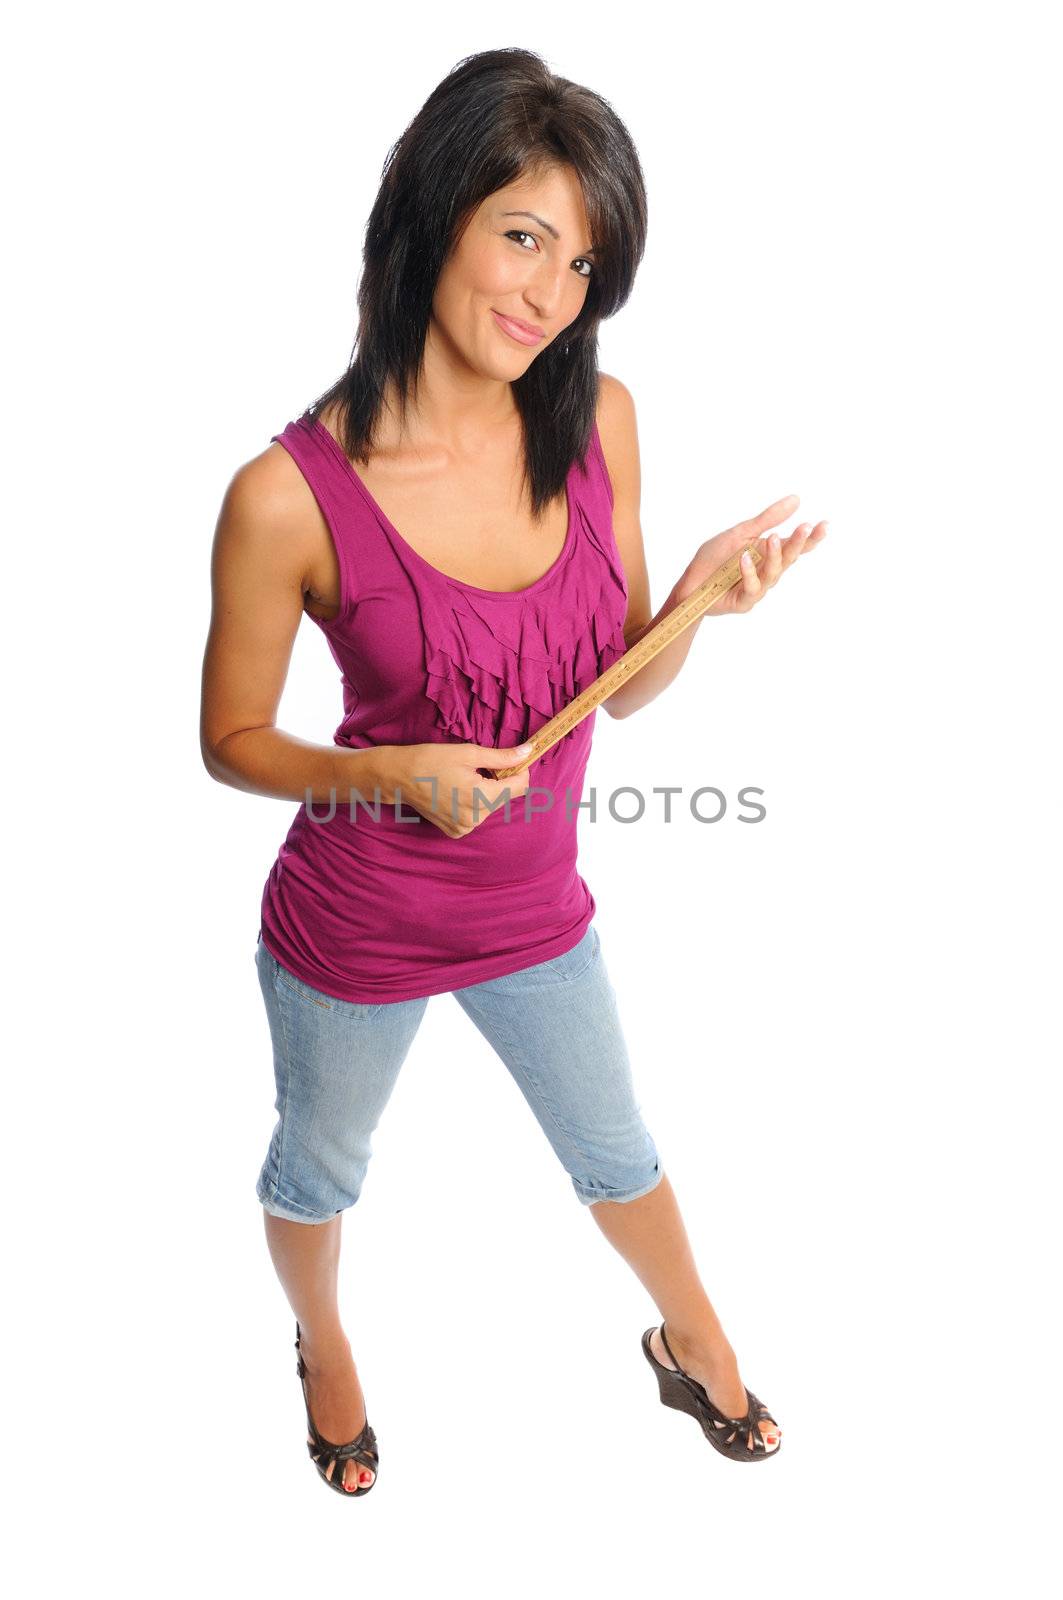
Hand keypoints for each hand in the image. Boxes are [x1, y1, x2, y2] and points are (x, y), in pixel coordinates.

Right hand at [378, 740, 535, 837]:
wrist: (399, 777)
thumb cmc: (432, 760)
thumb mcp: (469, 753)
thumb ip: (502, 757)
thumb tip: (527, 752)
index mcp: (481, 797)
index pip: (520, 787)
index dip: (520, 770)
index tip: (511, 759)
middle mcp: (476, 818)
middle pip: (505, 796)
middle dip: (499, 780)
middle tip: (479, 767)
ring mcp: (465, 828)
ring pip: (491, 806)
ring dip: (486, 792)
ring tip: (464, 780)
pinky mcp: (456, 832)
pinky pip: (477, 816)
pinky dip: (473, 803)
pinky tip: (456, 793)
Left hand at [676, 494, 827, 616]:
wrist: (690, 581)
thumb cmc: (715, 557)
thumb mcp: (741, 532)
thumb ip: (767, 519)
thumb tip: (796, 499)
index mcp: (769, 553)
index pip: (795, 546)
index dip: (811, 538)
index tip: (824, 525)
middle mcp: (768, 571)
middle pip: (789, 558)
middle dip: (798, 543)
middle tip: (805, 527)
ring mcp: (758, 587)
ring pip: (773, 573)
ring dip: (775, 555)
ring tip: (774, 538)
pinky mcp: (744, 602)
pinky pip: (752, 587)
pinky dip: (749, 572)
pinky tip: (744, 558)